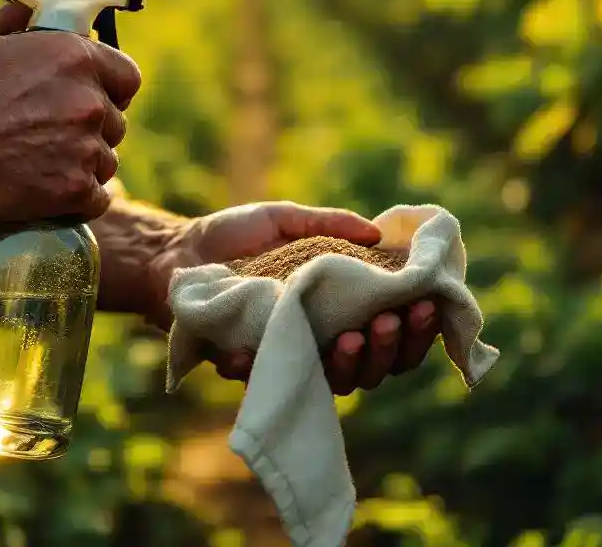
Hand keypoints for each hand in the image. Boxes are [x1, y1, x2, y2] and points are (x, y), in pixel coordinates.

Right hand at [0, 3, 142, 222]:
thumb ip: (14, 16)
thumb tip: (30, 6)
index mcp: (77, 58)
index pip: (129, 78)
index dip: (114, 90)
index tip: (96, 98)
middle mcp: (90, 101)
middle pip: (116, 122)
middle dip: (94, 130)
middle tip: (59, 136)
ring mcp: (87, 147)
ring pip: (108, 161)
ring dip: (87, 164)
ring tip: (51, 165)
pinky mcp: (77, 188)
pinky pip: (99, 198)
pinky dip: (83, 199)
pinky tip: (57, 194)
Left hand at [151, 201, 440, 393]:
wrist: (175, 251)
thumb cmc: (233, 236)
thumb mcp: (285, 219)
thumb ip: (330, 224)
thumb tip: (379, 235)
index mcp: (336, 309)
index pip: (390, 330)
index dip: (416, 327)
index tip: (426, 305)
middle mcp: (318, 340)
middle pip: (374, 366)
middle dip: (391, 347)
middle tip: (390, 319)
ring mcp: (285, 358)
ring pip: (334, 382)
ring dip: (353, 364)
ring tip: (354, 336)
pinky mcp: (247, 366)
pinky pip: (269, 381)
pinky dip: (280, 370)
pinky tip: (290, 350)